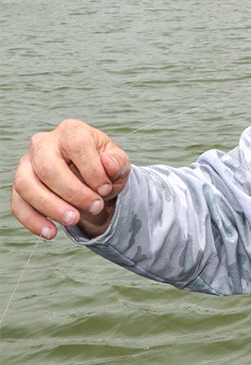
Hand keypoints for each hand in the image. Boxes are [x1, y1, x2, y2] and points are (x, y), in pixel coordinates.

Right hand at [10, 119, 130, 238]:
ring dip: (50, 207)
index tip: (106, 189)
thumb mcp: (119, 163)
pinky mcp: (19, 186)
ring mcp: (27, 164)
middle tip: (96, 207)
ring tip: (74, 221)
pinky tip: (51, 233)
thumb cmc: (104, 167)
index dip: (92, 170)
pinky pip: (18, 204)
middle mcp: (43, 143)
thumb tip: (108, 164)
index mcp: (71, 131)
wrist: (91, 181)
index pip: (77, 145)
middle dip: (73, 192)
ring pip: (26, 185)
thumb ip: (116, 162)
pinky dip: (33, 221)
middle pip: (48, 167)